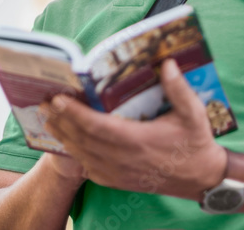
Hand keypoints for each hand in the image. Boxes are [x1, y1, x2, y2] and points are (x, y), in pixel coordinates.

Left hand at [40, 58, 226, 199]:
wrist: (200, 178)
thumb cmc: (195, 142)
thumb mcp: (194, 113)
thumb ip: (179, 88)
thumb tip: (167, 63)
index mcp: (138, 141)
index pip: (97, 126)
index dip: (75, 113)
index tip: (58, 99)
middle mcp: (123, 160)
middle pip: (82, 139)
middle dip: (60, 120)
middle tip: (43, 103)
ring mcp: (118, 173)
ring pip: (81, 154)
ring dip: (62, 135)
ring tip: (47, 117)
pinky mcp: (117, 181)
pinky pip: (88, 167)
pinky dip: (74, 153)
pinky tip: (65, 139)